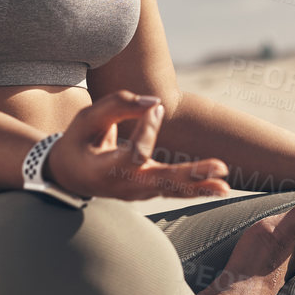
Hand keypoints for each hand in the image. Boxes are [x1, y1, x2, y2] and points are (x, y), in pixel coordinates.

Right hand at [46, 90, 233, 200]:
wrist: (69, 176)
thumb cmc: (78, 141)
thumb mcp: (87, 118)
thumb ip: (117, 105)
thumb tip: (155, 102)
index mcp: (104, 170)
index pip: (134, 154)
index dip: (148, 131)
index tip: (155, 107)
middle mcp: (123, 186)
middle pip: (162, 181)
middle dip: (192, 174)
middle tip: (220, 166)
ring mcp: (137, 192)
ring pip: (172, 190)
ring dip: (201, 186)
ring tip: (226, 185)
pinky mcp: (149, 190)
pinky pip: (174, 190)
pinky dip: (198, 189)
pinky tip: (221, 187)